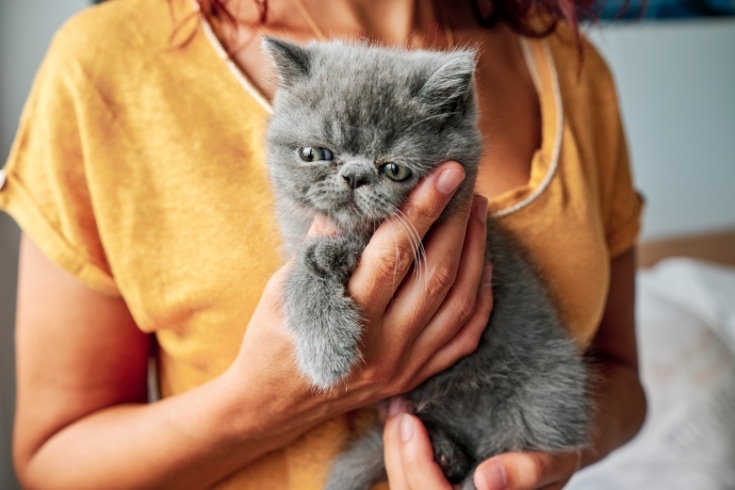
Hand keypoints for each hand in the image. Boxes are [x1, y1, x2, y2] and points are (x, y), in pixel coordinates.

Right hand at [228, 161, 492, 438]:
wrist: (271, 406)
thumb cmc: (271, 342)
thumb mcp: (284, 290)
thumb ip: (322, 248)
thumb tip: (354, 202)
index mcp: (349, 321)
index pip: (394, 253)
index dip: (422, 208)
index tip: (445, 172)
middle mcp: (385, 346)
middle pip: (436, 274)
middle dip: (456, 221)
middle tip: (466, 182)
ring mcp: (406, 365)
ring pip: (459, 302)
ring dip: (474, 251)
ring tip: (477, 212)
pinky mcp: (415, 375)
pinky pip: (464, 336)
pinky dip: (481, 297)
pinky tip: (483, 264)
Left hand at [384, 399, 580, 489]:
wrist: (554, 447)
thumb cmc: (555, 457)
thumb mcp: (555, 462)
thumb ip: (529, 471)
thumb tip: (487, 479)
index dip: (419, 467)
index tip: (411, 423)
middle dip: (399, 454)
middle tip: (399, 410)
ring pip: (405, 488)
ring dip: (394, 452)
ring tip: (396, 411)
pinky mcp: (437, 485)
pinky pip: (408, 479)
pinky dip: (398, 452)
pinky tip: (398, 422)